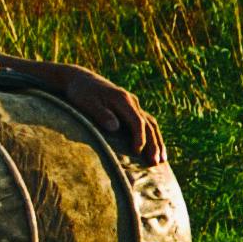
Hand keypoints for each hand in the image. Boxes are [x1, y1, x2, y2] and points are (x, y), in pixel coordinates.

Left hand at [44, 64, 164, 166]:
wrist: (80, 79)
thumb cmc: (81, 92)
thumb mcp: (86, 102)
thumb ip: (101, 114)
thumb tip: (115, 128)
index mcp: (123, 100)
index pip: (137, 121)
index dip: (139, 138)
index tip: (137, 152)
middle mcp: (132, 101)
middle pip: (149, 124)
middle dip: (154, 144)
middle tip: (156, 163)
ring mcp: (133, 104)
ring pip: (151, 124)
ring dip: (158, 142)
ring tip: (162, 160)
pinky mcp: (130, 108)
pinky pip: (147, 123)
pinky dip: (152, 135)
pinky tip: (155, 147)